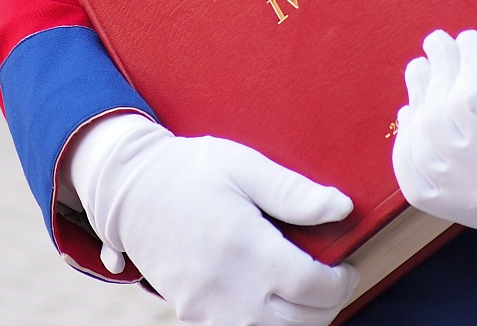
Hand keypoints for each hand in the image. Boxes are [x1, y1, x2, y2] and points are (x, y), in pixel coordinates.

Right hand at [67, 113, 359, 325]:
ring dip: (297, 322)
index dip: (341, 283)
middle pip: (300, 322)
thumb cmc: (190, 171)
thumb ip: (292, 191)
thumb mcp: (242, 165)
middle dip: (326, 305)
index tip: (346, 269)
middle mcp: (228, 287)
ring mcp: (207, 308)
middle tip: (330, 282)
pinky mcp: (191, 317)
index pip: (313, 288)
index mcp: (245, 245)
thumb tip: (342, 207)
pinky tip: (269, 302)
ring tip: (302, 294)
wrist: (130, 190)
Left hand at [391, 30, 476, 244]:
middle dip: (436, 73)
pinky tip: (410, 117)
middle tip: (437, 40)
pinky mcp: (463, 211)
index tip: (468, 36)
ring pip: (422, 145)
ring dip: (417, 99)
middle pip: (438, 121)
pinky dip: (405, 150)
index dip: (463, 63)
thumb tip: (473, 96)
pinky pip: (416, 186)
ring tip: (420, 67)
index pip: (465, 103)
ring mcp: (469, 205)